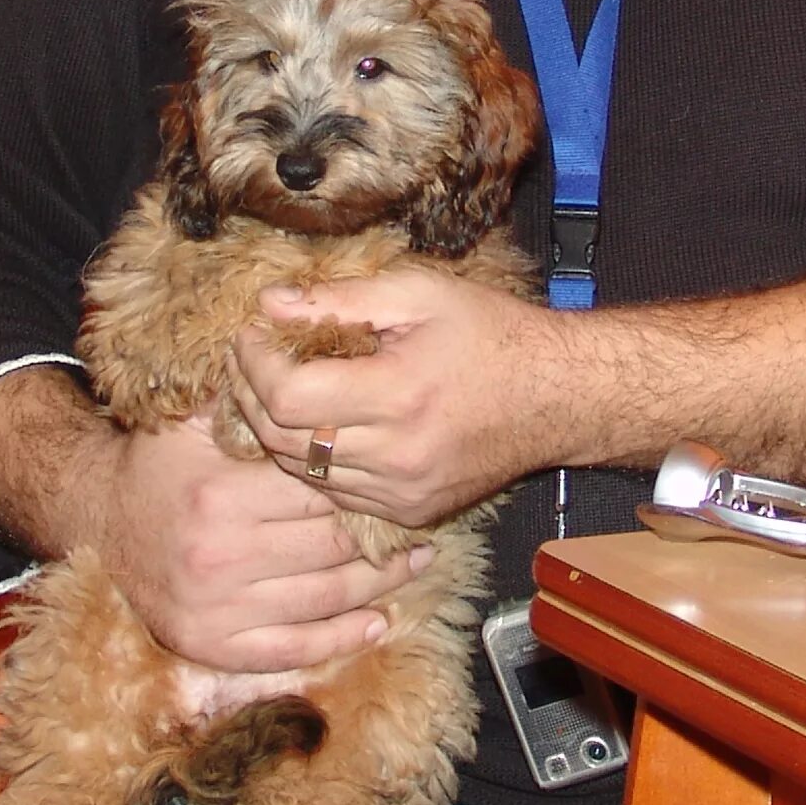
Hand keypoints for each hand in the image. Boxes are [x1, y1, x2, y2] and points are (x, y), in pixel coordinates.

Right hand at [88, 413, 431, 672]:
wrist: (95, 520)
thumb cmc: (154, 464)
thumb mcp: (189, 421)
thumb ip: (246, 402)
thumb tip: (308, 368)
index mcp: (221, 495)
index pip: (318, 493)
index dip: (359, 485)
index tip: (388, 479)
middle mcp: (220, 556)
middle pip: (331, 547)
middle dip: (381, 537)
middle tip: (415, 524)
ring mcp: (217, 608)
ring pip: (324, 598)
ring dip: (379, 585)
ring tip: (413, 564)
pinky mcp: (211, 644)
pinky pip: (292, 649)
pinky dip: (340, 638)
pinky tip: (375, 621)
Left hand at [228, 270, 550, 527]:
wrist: (558, 397)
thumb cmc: (492, 334)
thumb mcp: (420, 293)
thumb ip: (341, 298)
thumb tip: (270, 303)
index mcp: (398, 394)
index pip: (287, 395)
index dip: (253, 363)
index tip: (249, 335)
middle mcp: (397, 454)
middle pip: (283, 438)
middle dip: (249, 395)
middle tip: (247, 359)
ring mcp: (402, 491)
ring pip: (301, 471)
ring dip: (274, 430)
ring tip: (272, 387)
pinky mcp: (409, 511)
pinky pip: (334, 492)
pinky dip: (314, 460)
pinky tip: (317, 424)